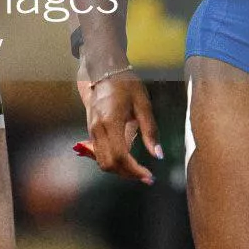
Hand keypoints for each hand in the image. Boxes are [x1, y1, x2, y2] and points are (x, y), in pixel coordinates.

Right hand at [78, 65, 160, 184]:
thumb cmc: (125, 84)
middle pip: (108, 163)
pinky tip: (126, 159)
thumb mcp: (143, 104)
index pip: (120, 156)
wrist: (102, 71)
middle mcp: (97, 130)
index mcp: (111, 123)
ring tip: (137, 169)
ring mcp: (91, 131)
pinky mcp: (90, 130)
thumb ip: (150, 130)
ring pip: (102, 161)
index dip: (134, 170)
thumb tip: (158, 155)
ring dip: (119, 170)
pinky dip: (113, 161)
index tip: (149, 177)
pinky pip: (99, 153)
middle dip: (127, 174)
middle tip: (145, 176)